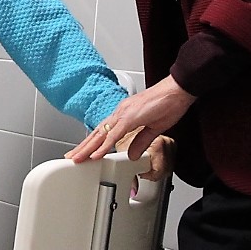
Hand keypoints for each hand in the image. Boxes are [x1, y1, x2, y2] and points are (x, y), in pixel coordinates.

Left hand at [66, 75, 194, 167]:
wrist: (179, 89)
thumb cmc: (169, 103)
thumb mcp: (154, 129)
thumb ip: (141, 141)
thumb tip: (132, 153)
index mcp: (125, 115)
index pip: (104, 132)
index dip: (92, 144)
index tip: (84, 153)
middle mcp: (121, 113)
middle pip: (97, 134)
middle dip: (83, 148)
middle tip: (71, 158)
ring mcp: (124, 114)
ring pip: (101, 134)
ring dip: (88, 148)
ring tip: (77, 159)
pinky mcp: (131, 117)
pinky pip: (114, 134)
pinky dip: (103, 146)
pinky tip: (95, 155)